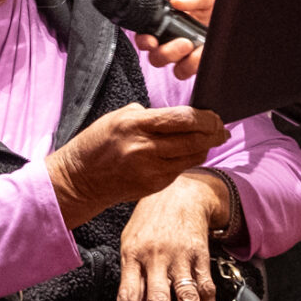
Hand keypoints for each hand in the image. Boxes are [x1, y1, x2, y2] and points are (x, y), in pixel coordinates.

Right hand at [46, 104, 227, 228]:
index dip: (205, 117)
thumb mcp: (116, 118)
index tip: (215, 115)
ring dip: (206, 146)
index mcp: (134, 125)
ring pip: (193, 156)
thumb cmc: (96, 145)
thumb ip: (147, 114)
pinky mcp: (154, 185)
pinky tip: (188, 153)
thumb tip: (176, 116)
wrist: (79, 180)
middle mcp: (144, 148)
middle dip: (214, 132)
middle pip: (195, 138)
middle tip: (221, 128)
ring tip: (210, 139)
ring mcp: (150, 169)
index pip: (183, 118)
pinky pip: (181, 169)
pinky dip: (189, 159)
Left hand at [116, 177, 229, 300]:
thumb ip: (130, 274)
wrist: (180, 193)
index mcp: (132, 256)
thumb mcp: (129, 242)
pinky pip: (205, 286)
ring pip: (187, 296)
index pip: (128, 295)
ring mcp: (180, 258)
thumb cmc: (148, 221)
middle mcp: (156, 259)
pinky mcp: (201, 256)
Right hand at [134, 0, 214, 73]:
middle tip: (183, 43)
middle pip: (156, 58)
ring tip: (196, 48)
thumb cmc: (218, 5)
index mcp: (168, 25)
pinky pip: (192, 73)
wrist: (238, 15)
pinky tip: (205, 52)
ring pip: (175, 70)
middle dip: (165, 53)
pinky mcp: (201, 66)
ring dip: (184, 62)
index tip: (151, 40)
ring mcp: (188, 57)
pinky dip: (196, 65)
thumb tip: (176, 3)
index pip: (146, 37)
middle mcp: (174, 44)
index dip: (144, 41)